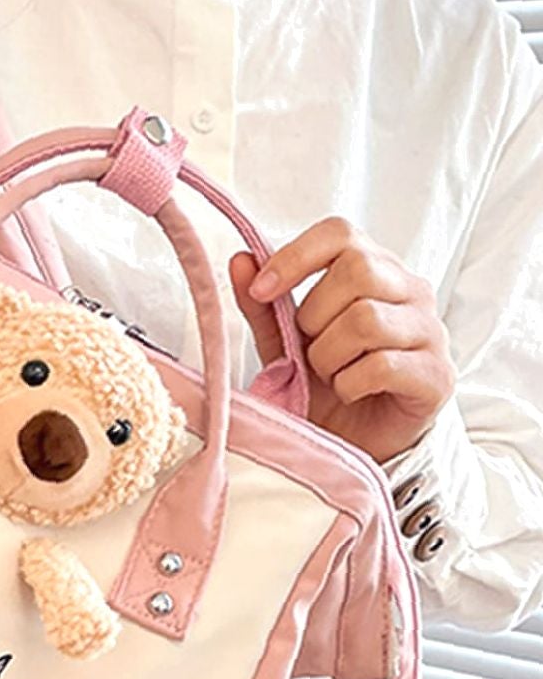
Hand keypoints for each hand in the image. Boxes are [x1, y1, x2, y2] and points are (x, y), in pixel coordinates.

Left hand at [229, 218, 456, 463]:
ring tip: (330, 376)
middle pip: (358, 269)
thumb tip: (241, 260)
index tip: (262, 291)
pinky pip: (381, 365)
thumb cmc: (326, 386)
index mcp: (376, 270)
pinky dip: (349, 385)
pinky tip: (350, 393)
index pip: (340, 233)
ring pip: (366, 319)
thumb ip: (264, 306)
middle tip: (311, 351)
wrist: (355, 445)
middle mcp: (411, 290)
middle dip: (315, 317)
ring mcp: (430, 331)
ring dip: (329, 356)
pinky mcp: (437, 375)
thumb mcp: (285, 344)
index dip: (296, 256)